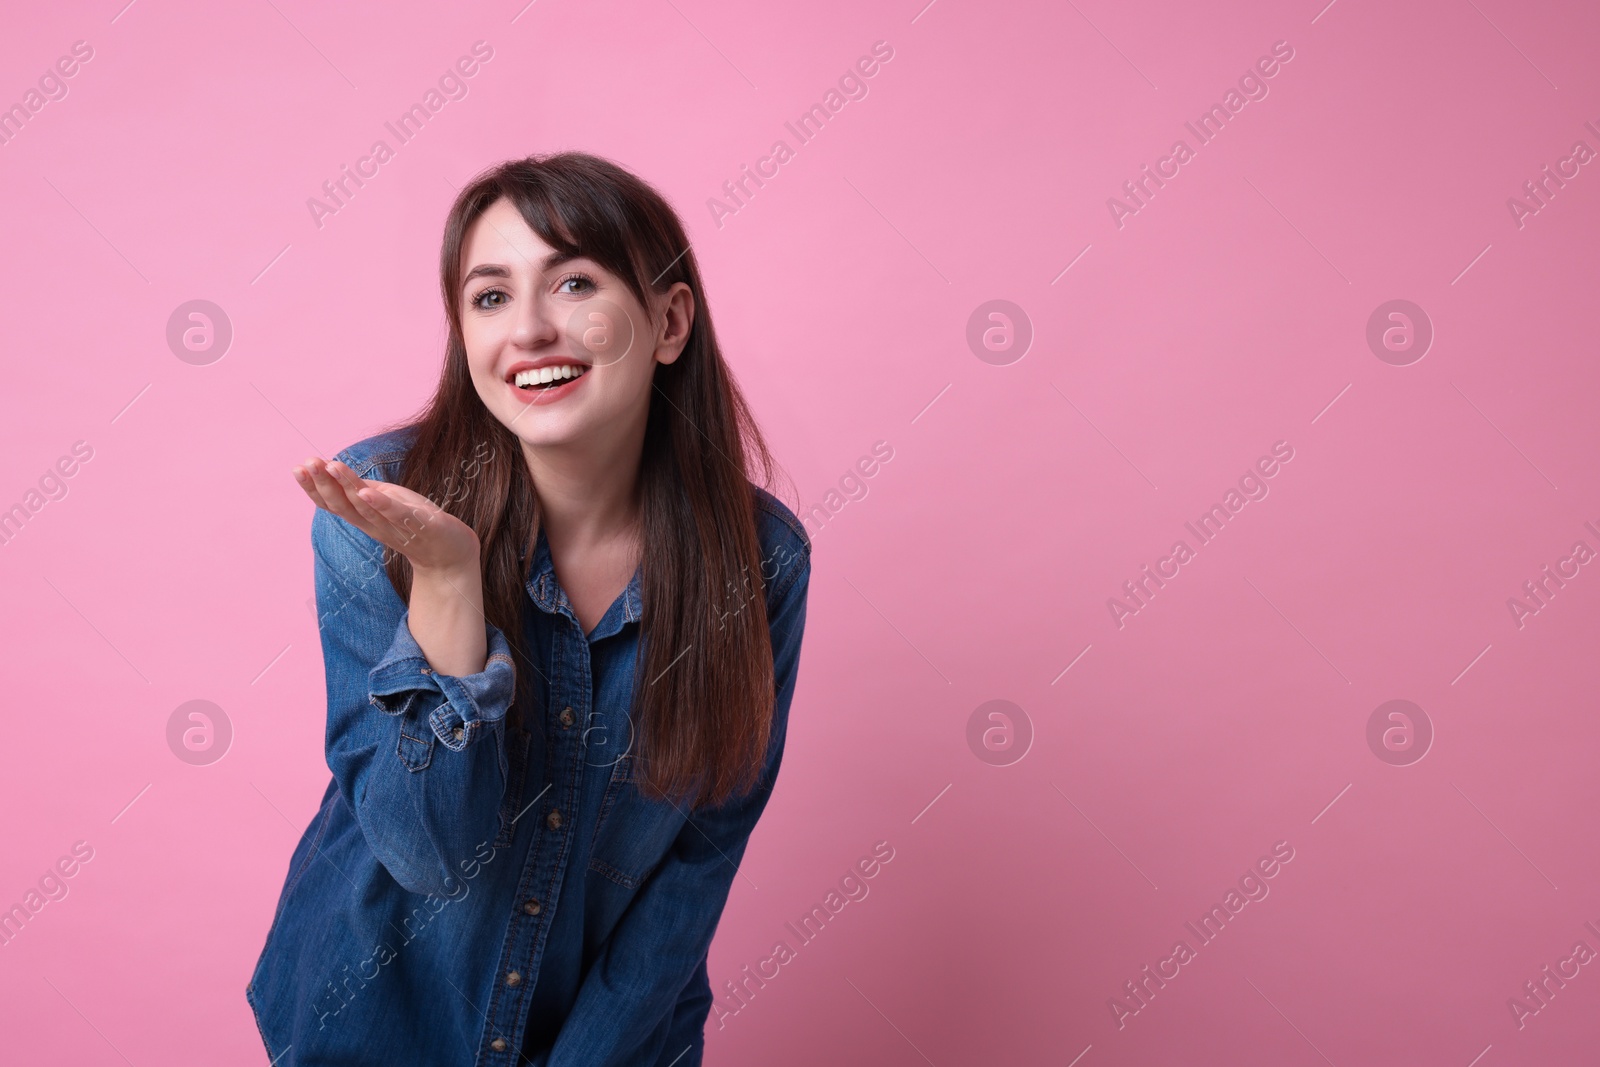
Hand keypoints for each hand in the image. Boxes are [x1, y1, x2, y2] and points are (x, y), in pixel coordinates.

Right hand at [293, 457, 480, 575]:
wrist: (450, 555)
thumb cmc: (415, 523)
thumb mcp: (384, 502)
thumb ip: (361, 490)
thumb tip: (335, 471)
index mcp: (364, 518)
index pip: (332, 503)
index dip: (313, 488)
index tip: (297, 468)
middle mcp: (374, 525)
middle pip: (342, 505)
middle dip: (323, 483)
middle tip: (307, 464)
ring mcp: (396, 528)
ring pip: (365, 508)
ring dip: (347, 486)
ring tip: (332, 466)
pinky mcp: (420, 528)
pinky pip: (397, 516)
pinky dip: (382, 505)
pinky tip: (368, 492)